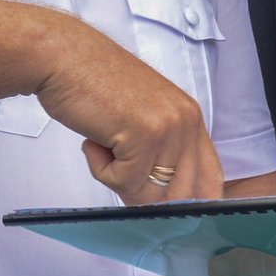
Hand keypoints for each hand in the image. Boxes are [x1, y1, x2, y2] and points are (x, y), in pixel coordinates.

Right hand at [33, 26, 223, 202]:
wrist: (64, 58)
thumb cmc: (93, 86)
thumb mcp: (142, 117)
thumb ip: (161, 152)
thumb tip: (163, 201)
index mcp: (190, 118)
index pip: (211, 176)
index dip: (194, 202)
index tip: (175, 217)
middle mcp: (187, 122)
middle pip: (181, 195)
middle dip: (145, 197)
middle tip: (117, 171)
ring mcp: (168, 128)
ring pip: (150, 193)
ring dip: (119, 181)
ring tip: (105, 146)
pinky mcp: (144, 135)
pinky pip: (124, 181)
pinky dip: (101, 170)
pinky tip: (95, 140)